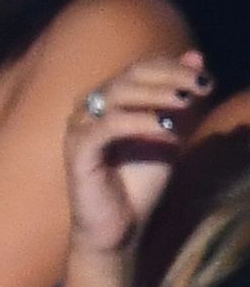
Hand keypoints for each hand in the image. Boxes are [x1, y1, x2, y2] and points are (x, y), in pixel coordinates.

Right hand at [67, 51, 213, 258]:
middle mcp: (90, 107)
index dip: (172, 68)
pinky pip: (106, 127)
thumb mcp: (170, 136)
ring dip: (154, 96)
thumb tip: (197, 59)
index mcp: (109, 100)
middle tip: (200, 87)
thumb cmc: (140, 182)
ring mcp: (80, 127)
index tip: (207, 79)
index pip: (139, 68)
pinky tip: (166, 130)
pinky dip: (138, 123)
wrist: (121, 227)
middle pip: (128, 76)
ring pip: (115, 95)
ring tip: (185, 103)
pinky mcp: (77, 150)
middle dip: (168, 77)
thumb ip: (181, 102)